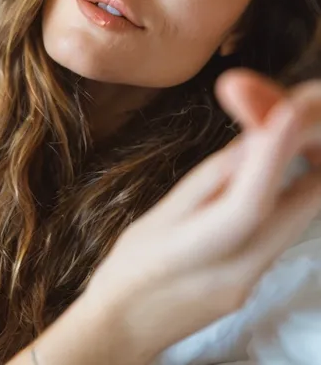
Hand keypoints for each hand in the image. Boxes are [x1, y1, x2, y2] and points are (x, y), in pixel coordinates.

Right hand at [84, 69, 320, 360]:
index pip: (249, 203)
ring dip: (308, 163)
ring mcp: (257, 278)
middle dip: (310, 147)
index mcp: (199, 251)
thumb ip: (210, 181)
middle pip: (304, 206)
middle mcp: (241, 269)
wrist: (127, 327)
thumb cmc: (129, 267)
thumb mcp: (159, 215)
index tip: (290, 109)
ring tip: (285, 120)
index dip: (274, 153)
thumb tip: (253, 140)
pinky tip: (278, 160)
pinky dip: (293, 186)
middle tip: (296, 103)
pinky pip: (291, 225)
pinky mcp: (260, 278)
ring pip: (305, 213)